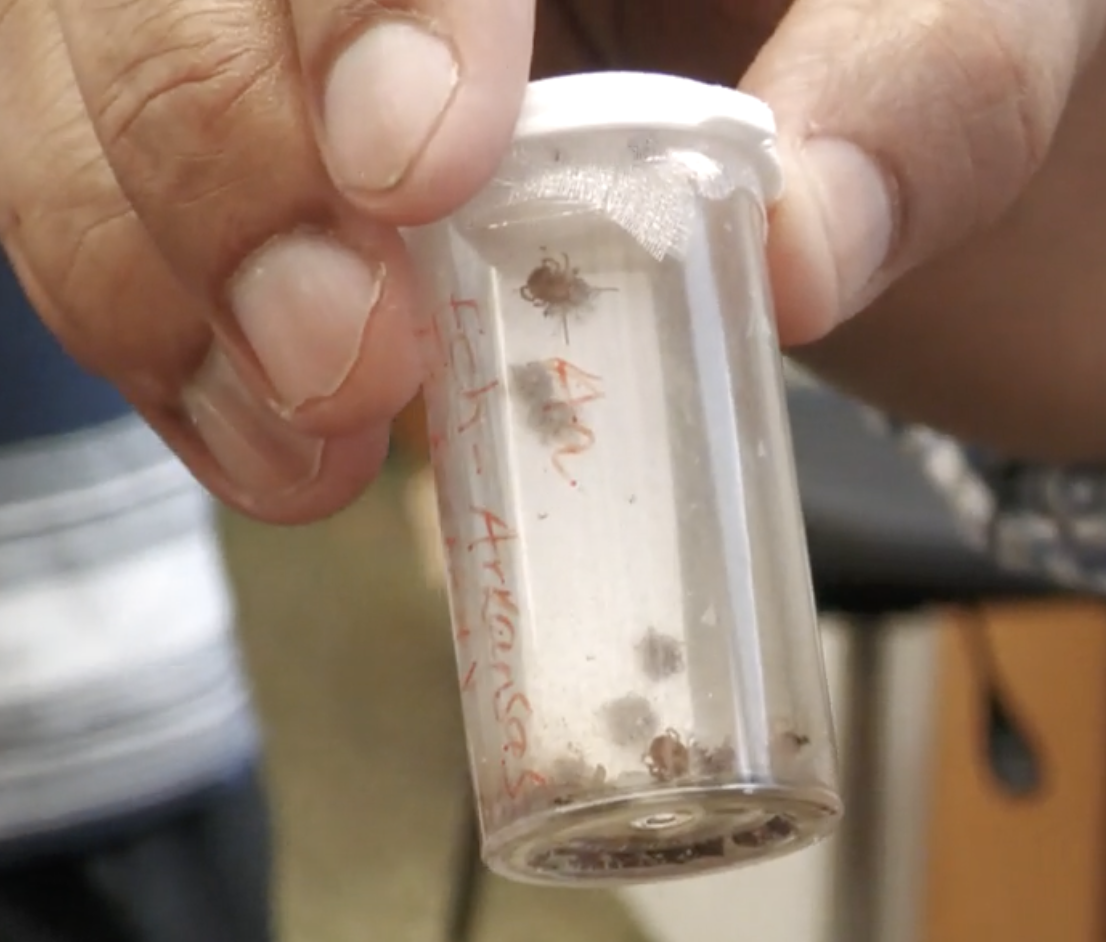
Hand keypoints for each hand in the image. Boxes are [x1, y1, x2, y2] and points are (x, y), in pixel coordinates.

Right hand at [1, 1, 1100, 528]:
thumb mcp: (962, 24)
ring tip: (304, 438)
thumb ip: (917, 104)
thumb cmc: (893, 12)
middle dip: (221, 182)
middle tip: (344, 360)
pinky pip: (103, 222)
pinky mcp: (243, 129)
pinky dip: (164, 352)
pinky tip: (267, 437)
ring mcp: (269, 22)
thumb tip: (801, 253)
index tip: (410, 173)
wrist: (810, 60)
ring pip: (78, 116)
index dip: (340, 2)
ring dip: (162, 299)